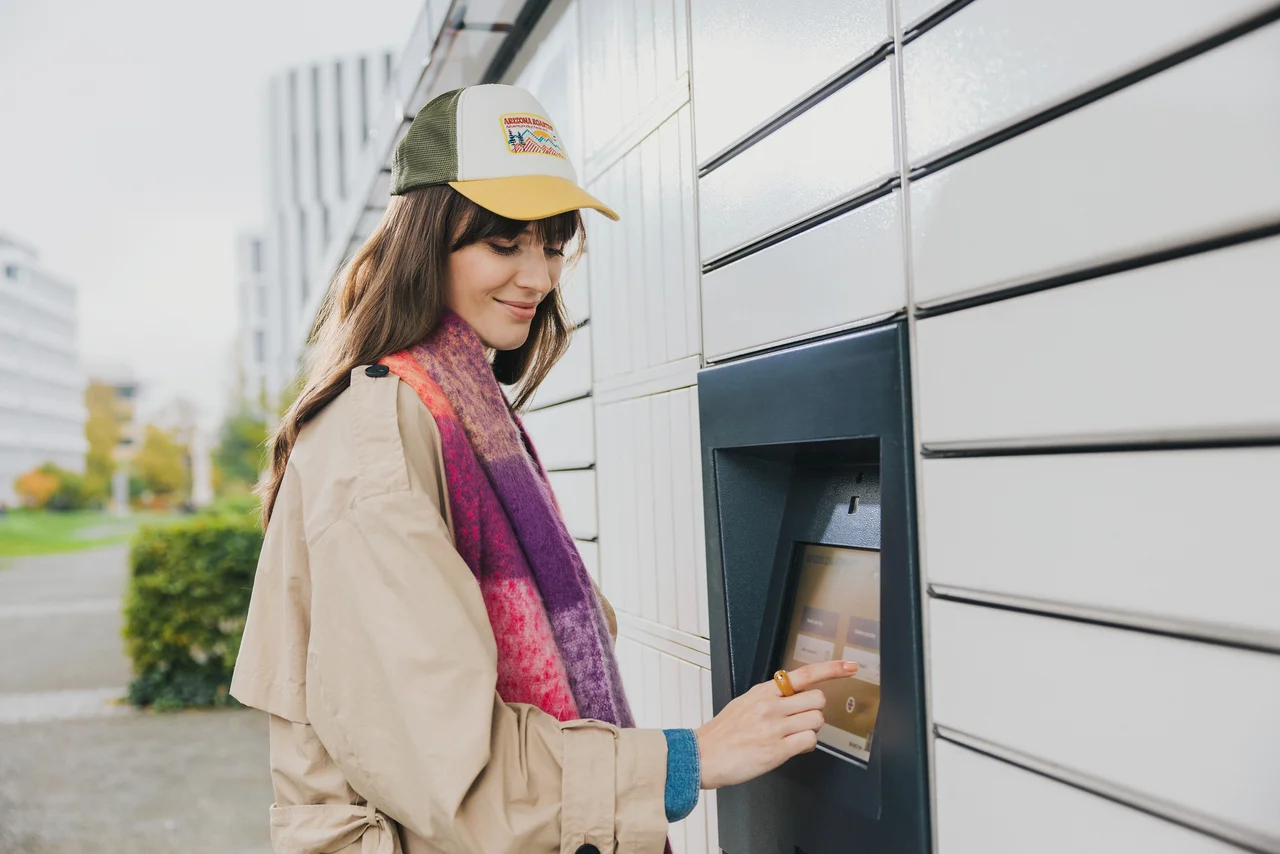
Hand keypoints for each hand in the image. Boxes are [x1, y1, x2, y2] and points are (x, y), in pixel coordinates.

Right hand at [694, 660, 857, 789]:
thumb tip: (791, 692)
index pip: (805, 674)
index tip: (851, 666)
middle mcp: (771, 706)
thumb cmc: (723, 733)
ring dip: (810, 729)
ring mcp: (775, 728)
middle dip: (814, 711)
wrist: (704, 755)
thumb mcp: (745, 703)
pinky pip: (809, 741)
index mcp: (764, 692)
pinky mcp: (777, 750)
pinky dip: (805, 745)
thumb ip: (770, 696)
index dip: (832, 668)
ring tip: (792, 736)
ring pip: (817, 720)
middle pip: (818, 699)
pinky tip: (791, 747)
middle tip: (801, 719)